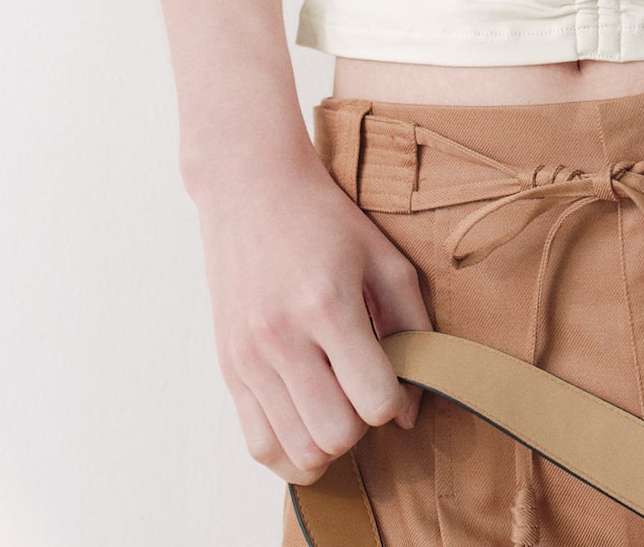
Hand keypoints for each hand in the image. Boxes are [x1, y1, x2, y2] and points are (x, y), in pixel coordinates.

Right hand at [194, 148, 432, 484]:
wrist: (251, 190)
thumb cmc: (325, 220)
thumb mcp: (384, 258)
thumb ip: (413, 328)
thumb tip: (412, 411)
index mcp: (328, 304)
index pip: (375, 400)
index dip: (395, 400)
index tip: (392, 375)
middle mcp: (283, 338)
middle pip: (336, 436)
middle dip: (362, 425)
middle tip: (363, 390)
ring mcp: (249, 358)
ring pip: (298, 452)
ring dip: (328, 442)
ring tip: (336, 404)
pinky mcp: (229, 369)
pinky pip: (259, 446)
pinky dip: (290, 451)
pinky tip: (307, 421)